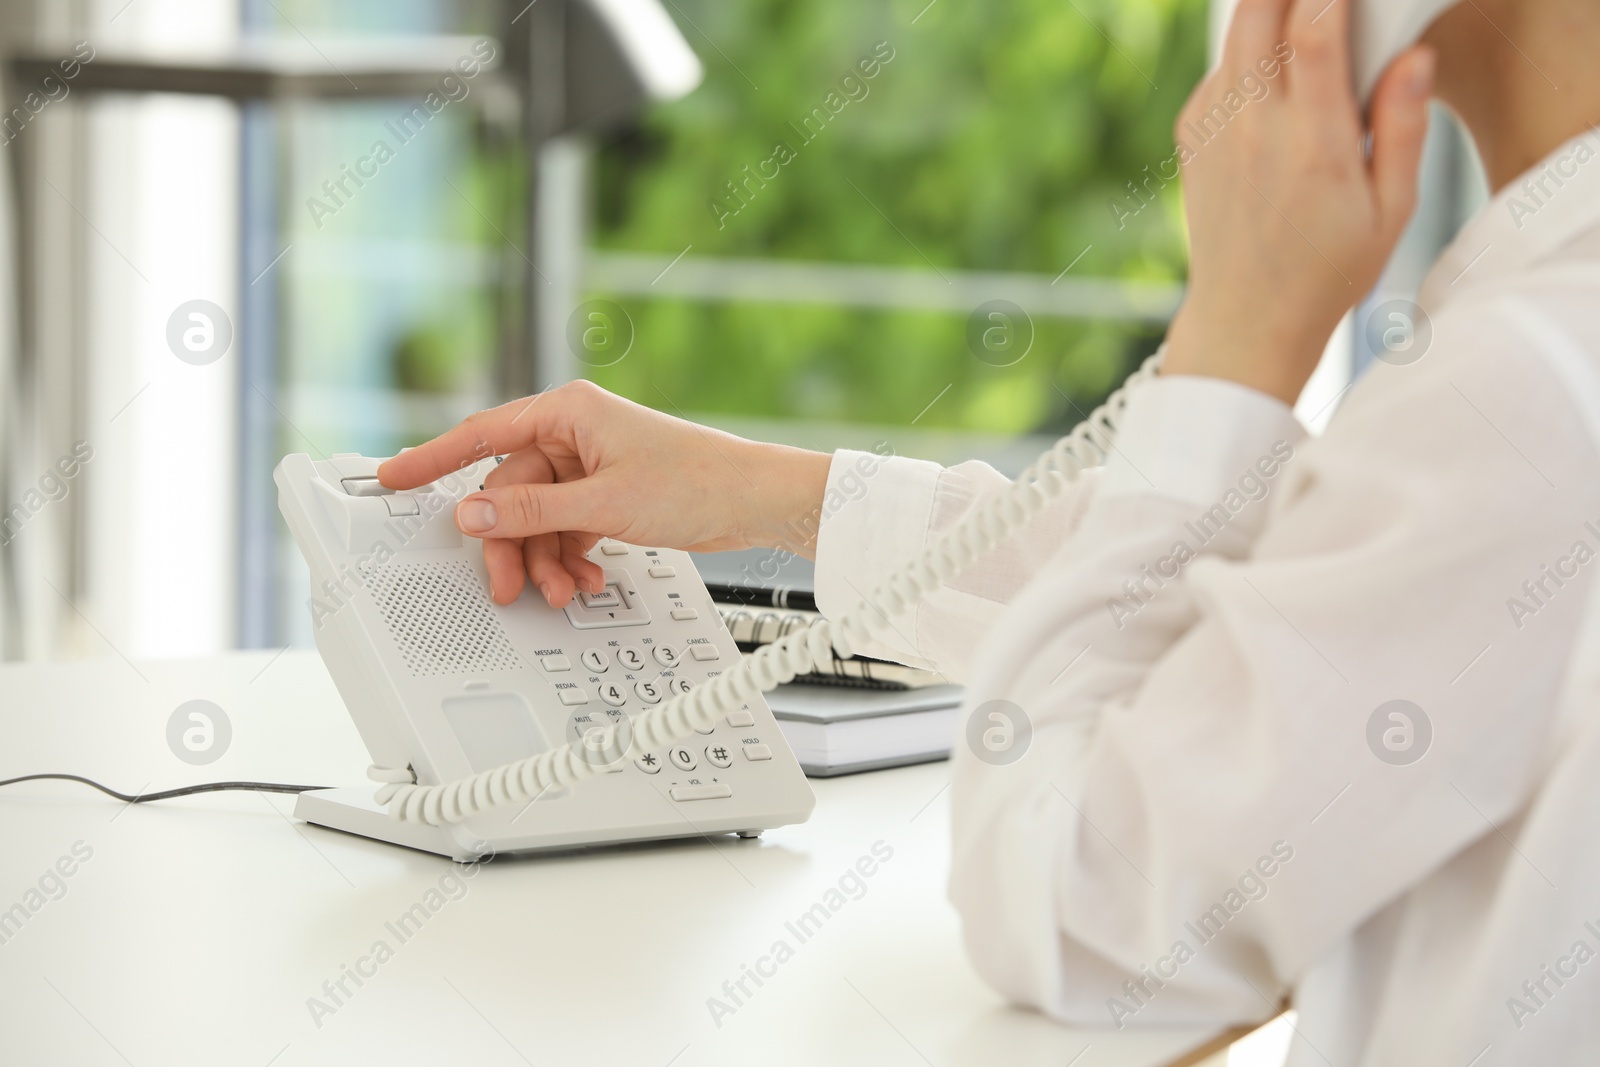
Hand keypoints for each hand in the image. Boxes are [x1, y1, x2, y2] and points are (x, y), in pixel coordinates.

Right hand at [377, 381, 830, 606]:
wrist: (754, 502)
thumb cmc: (697, 482)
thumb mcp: (603, 504)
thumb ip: (532, 513)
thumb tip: (472, 515)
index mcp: (567, 412)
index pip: (481, 435)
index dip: (431, 459)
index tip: (391, 479)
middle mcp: (574, 433)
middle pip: (511, 493)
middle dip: (512, 544)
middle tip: (507, 585)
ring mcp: (591, 466)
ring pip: (538, 518)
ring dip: (545, 559)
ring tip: (567, 589)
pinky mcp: (608, 494)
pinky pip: (566, 528)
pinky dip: (571, 557)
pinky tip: (588, 579)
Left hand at [1162, 0, 1435, 405]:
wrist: (1247, 319)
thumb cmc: (1328, 271)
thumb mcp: (1391, 209)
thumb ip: (1403, 128)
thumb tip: (1414, 56)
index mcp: (1313, 144)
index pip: (1314, 33)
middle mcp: (1255, 129)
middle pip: (1258, 14)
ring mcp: (1216, 132)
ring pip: (1235, 36)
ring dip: (1267, 11)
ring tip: (1303, 18)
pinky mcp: (1192, 138)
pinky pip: (1219, 71)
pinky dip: (1246, 54)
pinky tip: (1274, 74)